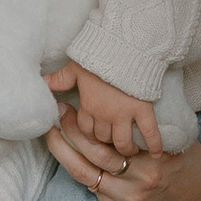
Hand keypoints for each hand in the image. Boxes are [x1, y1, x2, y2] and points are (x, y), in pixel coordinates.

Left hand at [43, 59, 164, 170]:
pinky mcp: (143, 110)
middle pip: (103, 137)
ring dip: (125, 148)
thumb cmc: (98, 55)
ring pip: (122, 141)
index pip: (85, 130)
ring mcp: (124, 114)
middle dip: (106, 141)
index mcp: (88, 106)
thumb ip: (60, 79)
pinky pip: (149, 132)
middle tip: (113, 140)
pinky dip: (154, 144)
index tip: (95, 134)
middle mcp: (104, 115)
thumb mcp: (75, 67)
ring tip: (130, 150)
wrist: (124, 47)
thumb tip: (43, 82)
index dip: (89, 134)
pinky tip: (156, 154)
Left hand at [47, 115, 200, 200]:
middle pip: (94, 152)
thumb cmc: (185, 164)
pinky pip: (90, 188)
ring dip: (62, 150)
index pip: (114, 135)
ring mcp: (127, 198)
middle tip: (59, 112)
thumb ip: (149, 126)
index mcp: (155, 158)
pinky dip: (76, 168)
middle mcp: (140, 179)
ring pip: (83, 172)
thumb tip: (117, 99)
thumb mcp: (176, 140)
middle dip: (71, 130)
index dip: (89, 118)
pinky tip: (64, 153)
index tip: (74, 102)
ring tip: (51, 131)